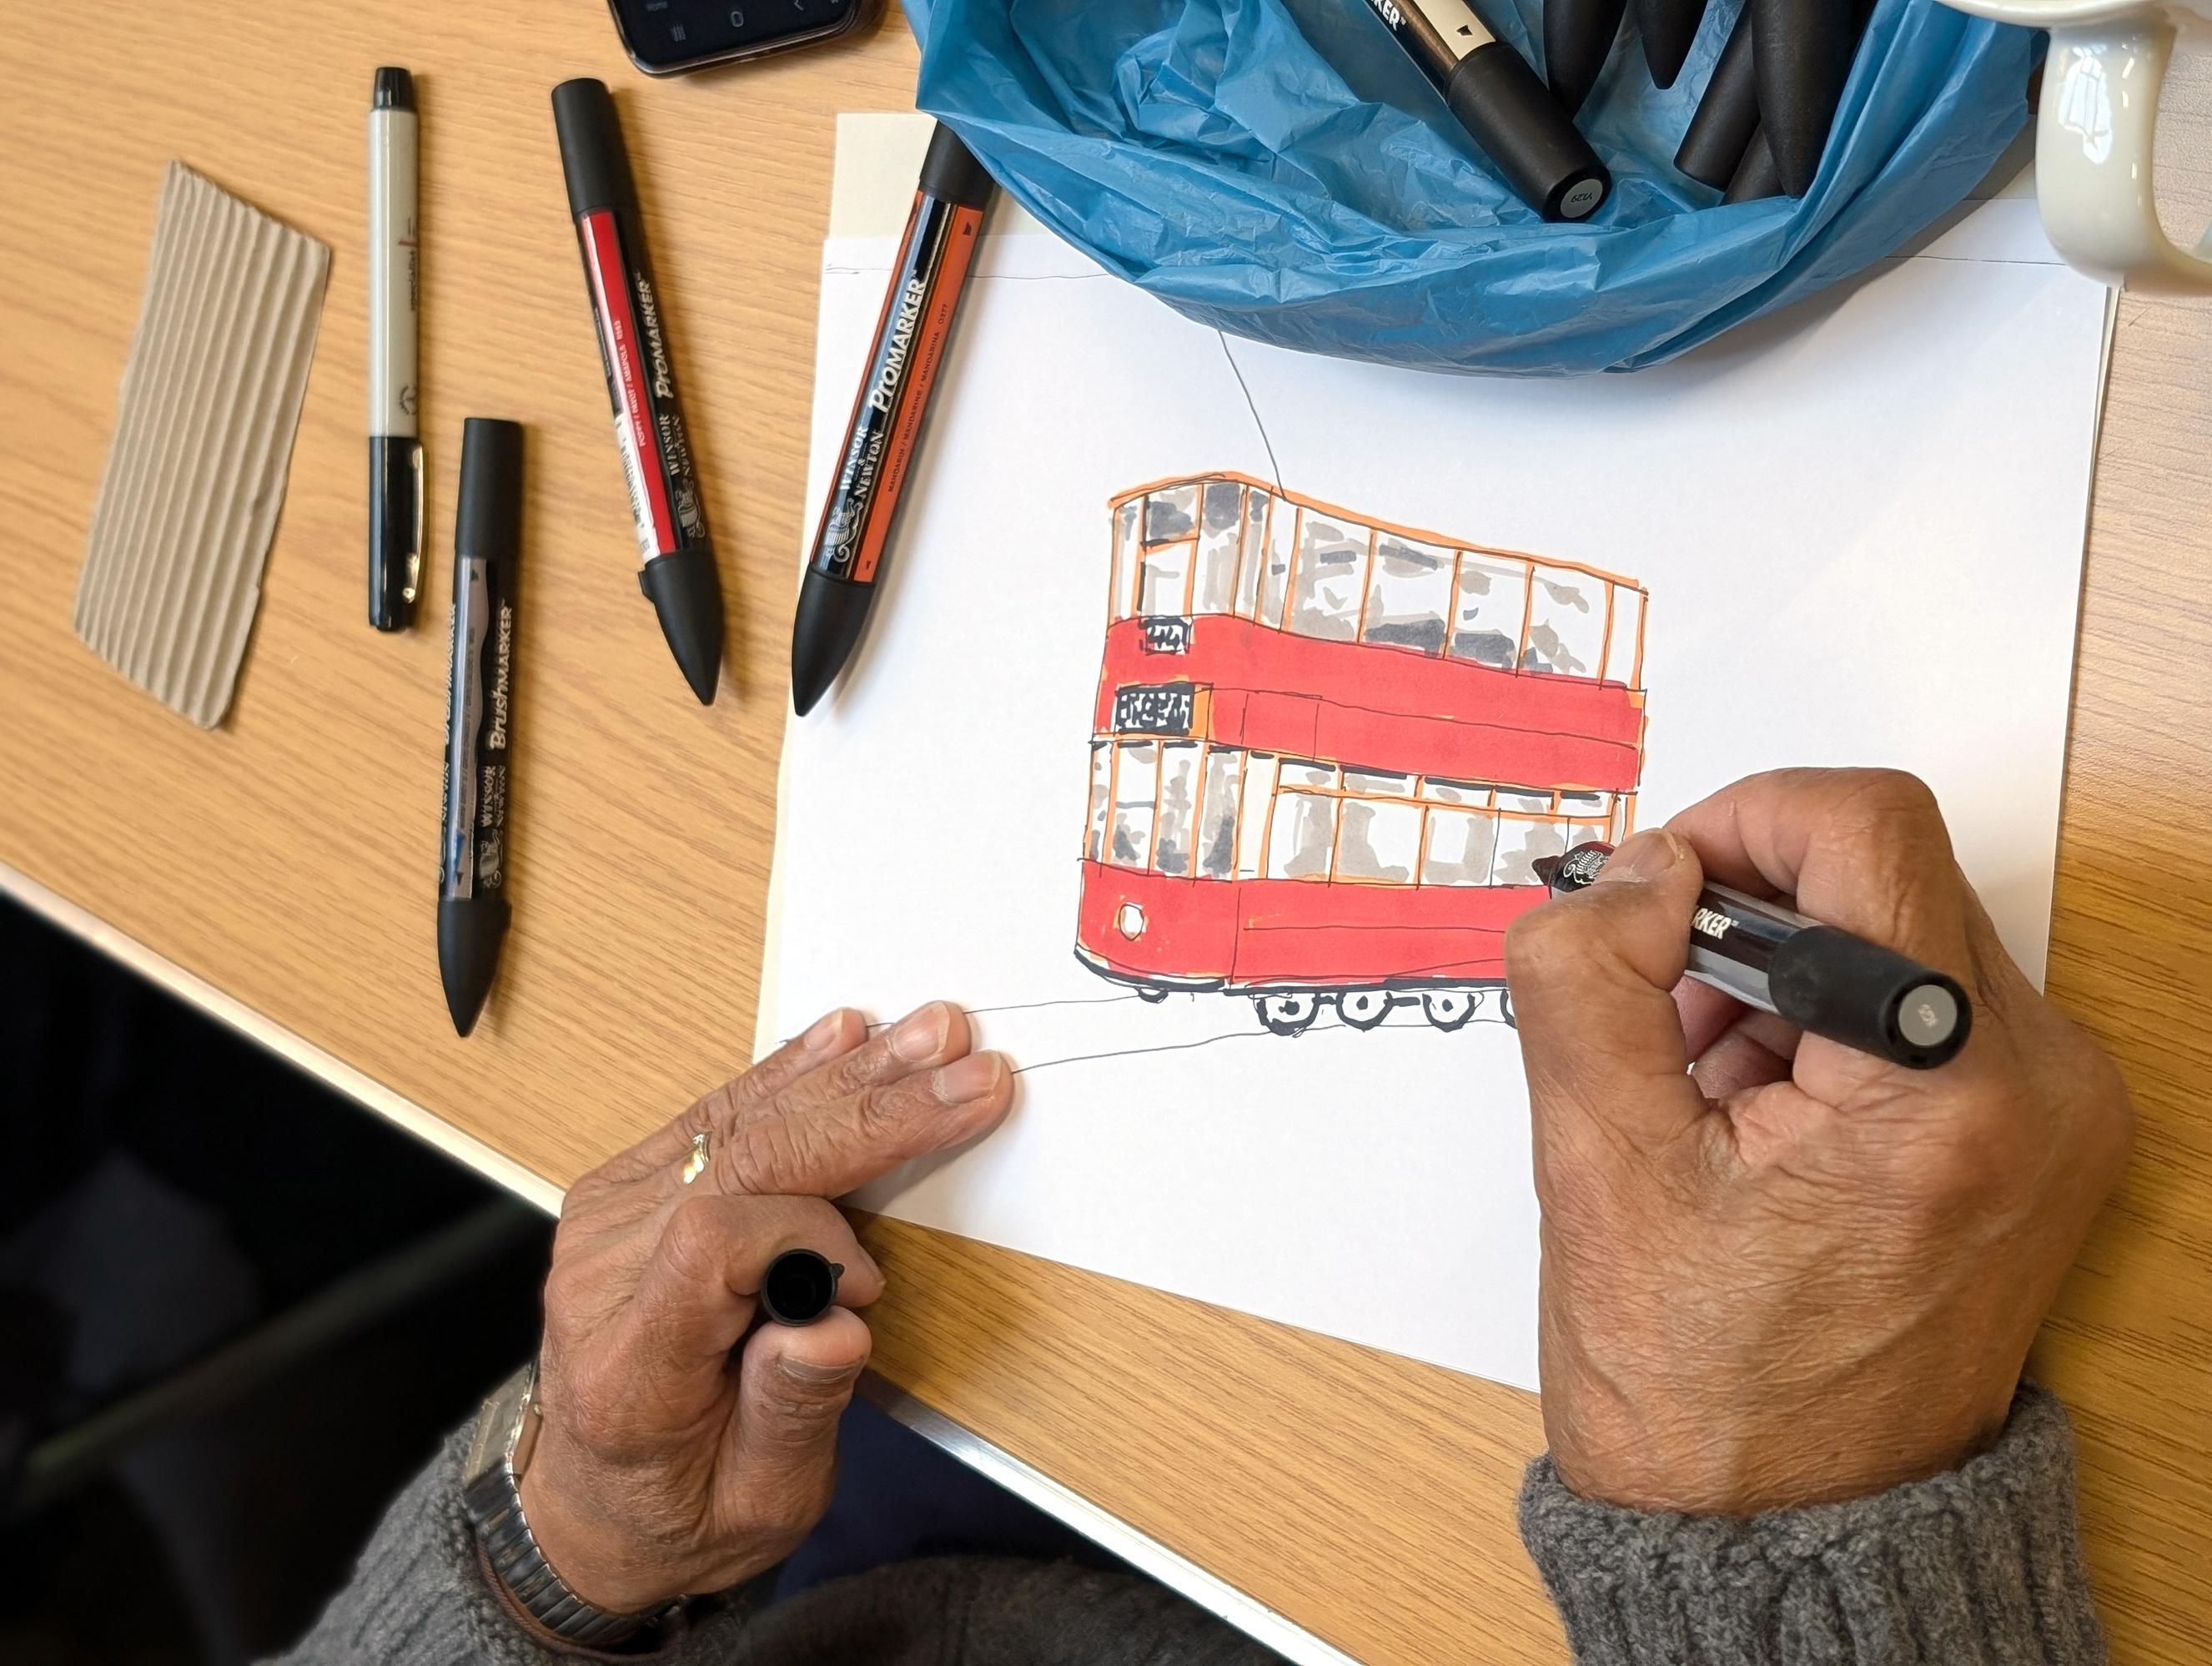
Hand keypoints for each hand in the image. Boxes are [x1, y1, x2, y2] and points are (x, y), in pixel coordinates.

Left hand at [515, 1003, 1013, 1612]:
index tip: (872, 1282)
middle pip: (743, 1157)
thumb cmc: (681, 1509)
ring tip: (933, 1036)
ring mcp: (611, 1218)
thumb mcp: (758, 1508)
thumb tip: (839, 1321)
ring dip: (848, 1076)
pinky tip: (848, 1034)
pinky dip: (792, 1073)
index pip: (715, 1244)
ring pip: (740, 1119)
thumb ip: (796, 1411)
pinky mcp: (630, 1187)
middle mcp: (607, 1272)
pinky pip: (719, 1114)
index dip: (812, 1237)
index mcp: (634, 1360)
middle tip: (967, 1079)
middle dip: (869, 1113)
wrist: (588, 1502)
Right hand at [1504, 769, 2128, 1514]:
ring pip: (1899, 934)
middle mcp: (2042, 1088)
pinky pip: (1924, 1004)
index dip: (1735, 824)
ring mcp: (2053, 1114)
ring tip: (1705, 1090)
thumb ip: (1591, 977)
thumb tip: (1636, 870)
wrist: (1786, 1533)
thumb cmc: (1704, 1397)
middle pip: (1885, 876)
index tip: (1656, 894)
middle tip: (1661, 1018)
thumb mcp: (1596, 1165)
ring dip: (1779, 976)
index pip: (1866, 827)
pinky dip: (1824, 1024)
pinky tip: (1758, 1116)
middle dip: (1745, 919)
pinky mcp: (2034, 1135)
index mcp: (1950, 1089)